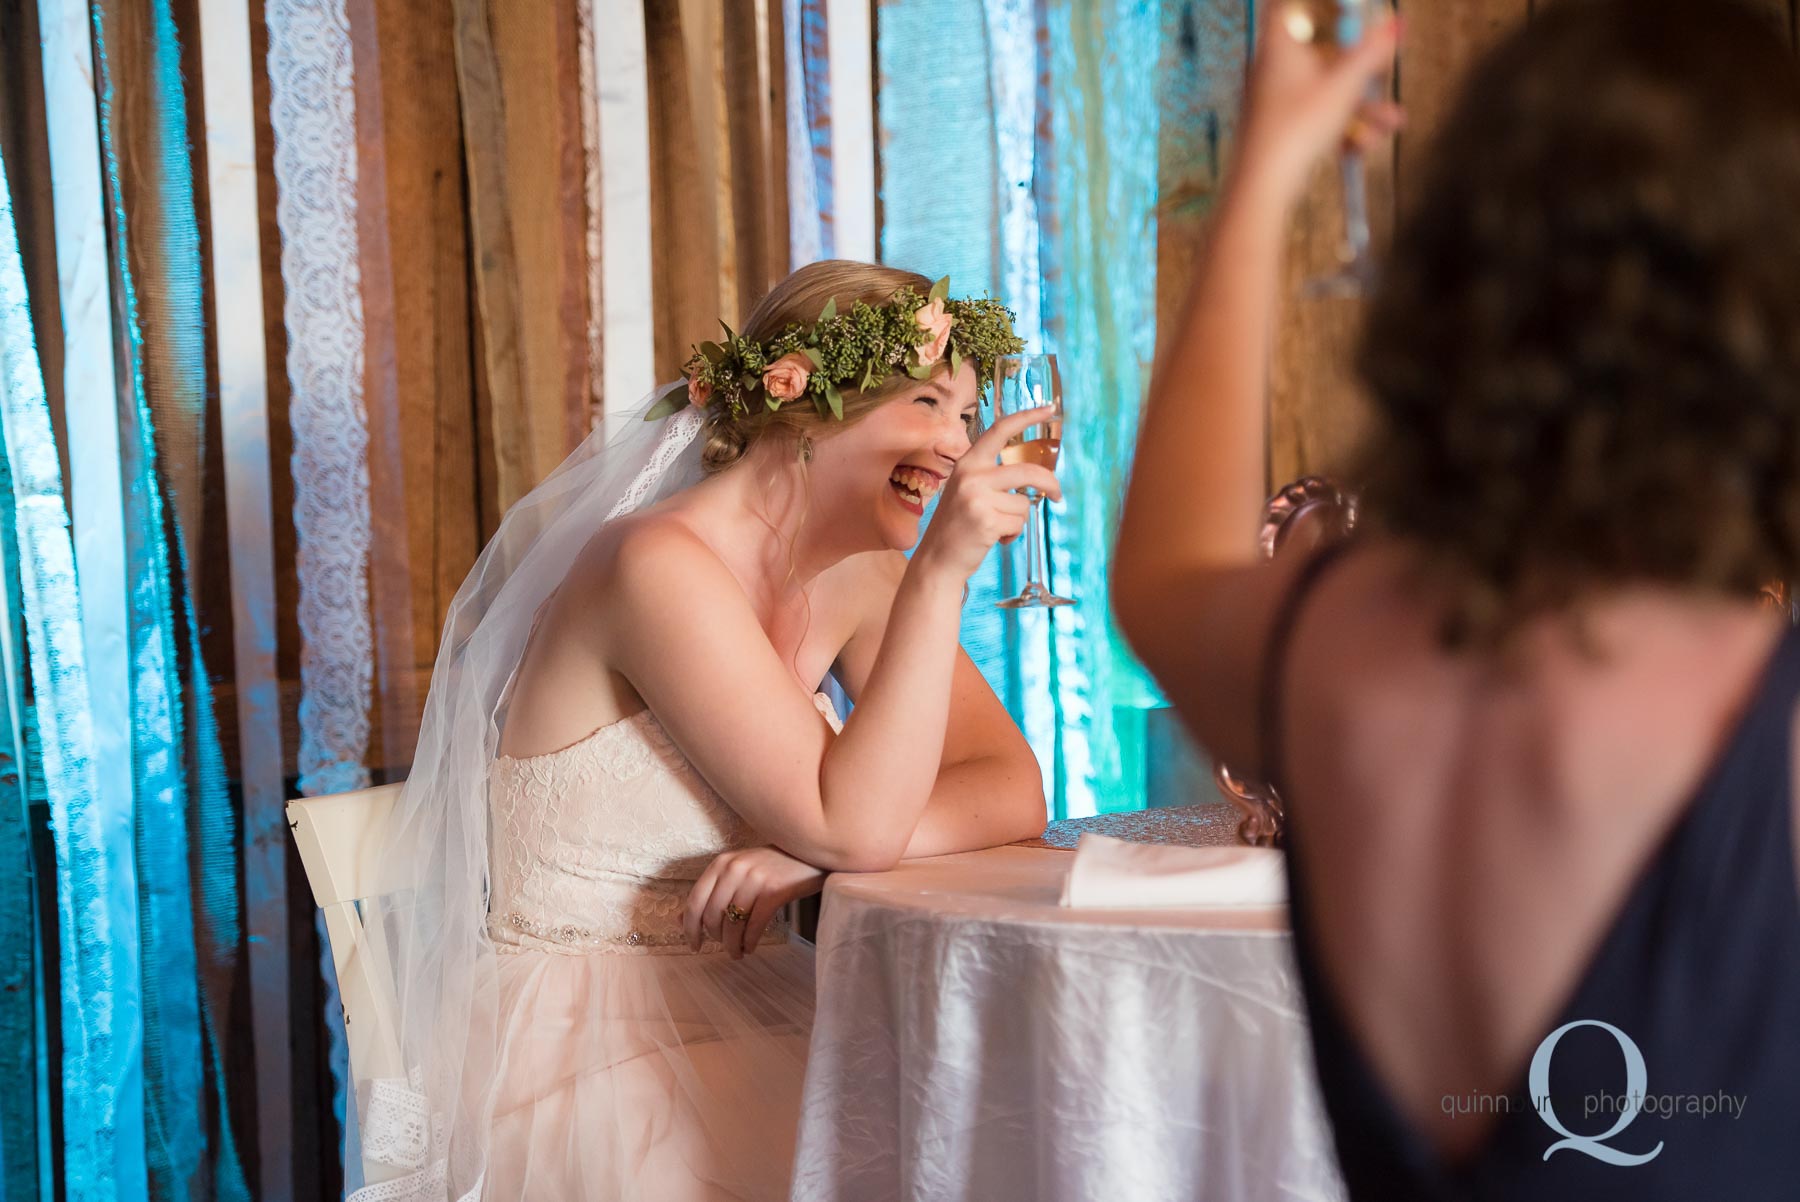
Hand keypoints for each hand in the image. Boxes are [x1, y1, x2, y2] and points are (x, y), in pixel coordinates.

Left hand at [683, 846, 827, 958]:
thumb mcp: (737, 872)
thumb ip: (711, 892)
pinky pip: (754, 925)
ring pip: (733, 924)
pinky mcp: (774, 891)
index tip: (693, 945)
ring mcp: (755, 879)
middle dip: (715, 939)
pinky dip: (749, 942)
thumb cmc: (772, 866)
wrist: (810, 853)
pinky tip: (750, 947)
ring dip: (733, 945)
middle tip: (724, 948)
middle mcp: (734, 869)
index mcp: (721, 863)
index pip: (695, 902)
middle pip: (713, 916)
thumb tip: (678, 919)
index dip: (690, 928)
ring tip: (738, 952)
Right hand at [913, 405, 1062, 582]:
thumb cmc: (958, 525)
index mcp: (968, 463)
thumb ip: (992, 477)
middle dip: (1050, 484)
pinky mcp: (986, 521)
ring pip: (1024, 503)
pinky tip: (993, 538)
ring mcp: (977, 498)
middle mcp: (971, 476)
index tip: (1050, 408)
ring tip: (995, 527)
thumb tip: (1035, 477)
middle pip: (1028, 472)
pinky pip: (1018, 524)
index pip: (1000, 430)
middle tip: (1057, 495)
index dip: (1027, 417)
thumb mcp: (967, 490)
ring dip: (1017, 519)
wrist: (938, 559)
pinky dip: (1012, 534)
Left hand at [1235, 3, 1403, 203]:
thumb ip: (1371, 53)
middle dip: (1359, 66)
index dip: (1321, 8)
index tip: (1346, 13)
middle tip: (1383, 63)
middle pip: (1318, 52)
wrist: (1262, 186)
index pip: (1289, 7)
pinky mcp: (1278, 130)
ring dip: (1361, 106)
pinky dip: (1340, 128)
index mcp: (1278, 46)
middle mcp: (1271, 69)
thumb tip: (1397, 23)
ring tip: (1393, 121)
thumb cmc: (1295, 130)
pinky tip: (1364, 146)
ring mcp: (1273, 101)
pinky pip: (1314, 119)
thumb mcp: (1343, 85)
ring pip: (1323, 92)